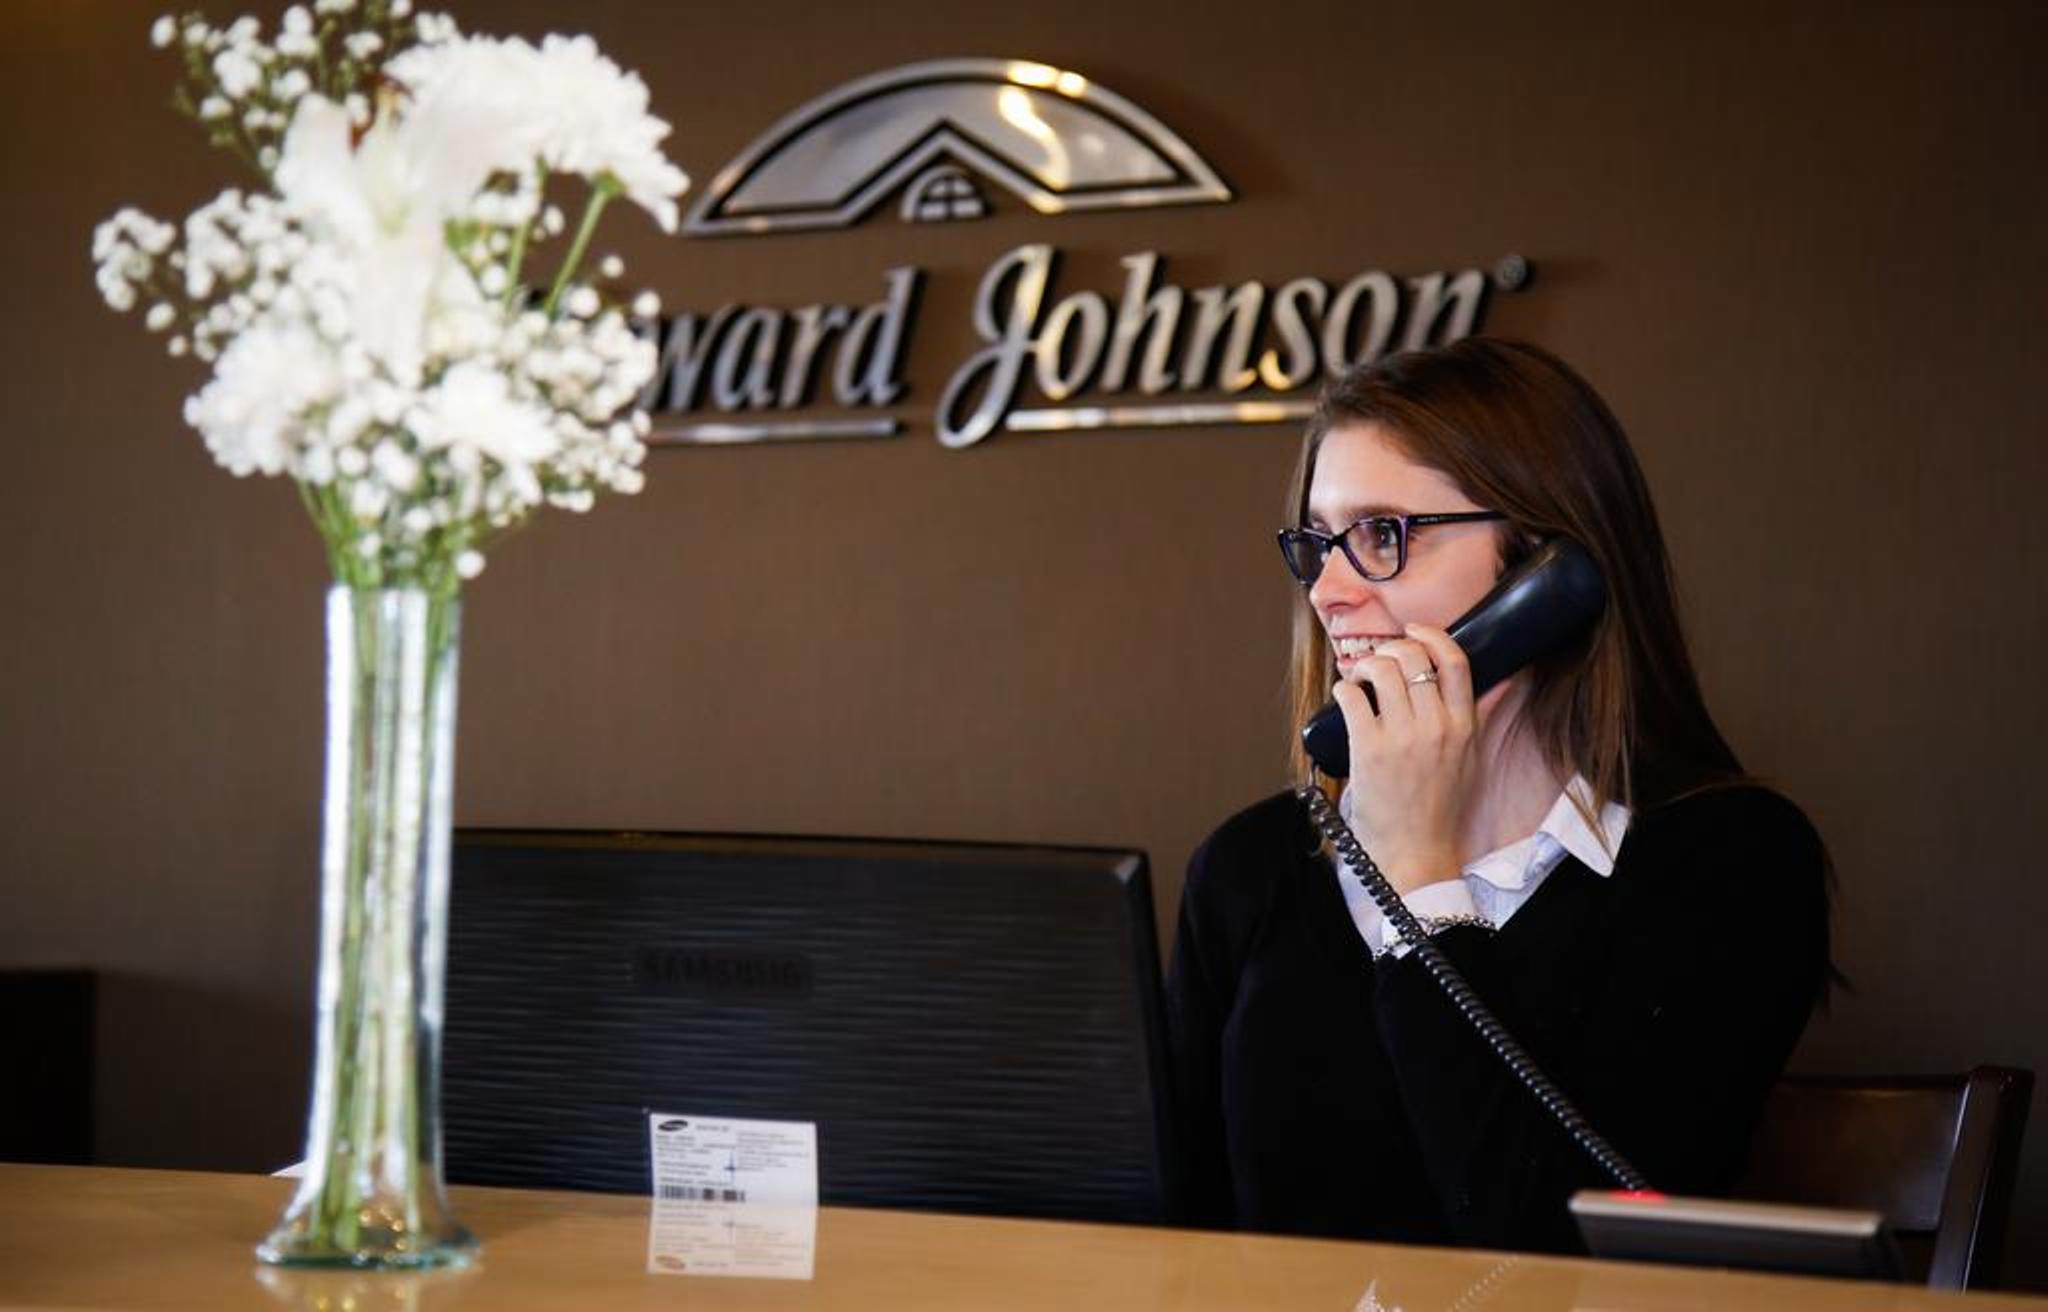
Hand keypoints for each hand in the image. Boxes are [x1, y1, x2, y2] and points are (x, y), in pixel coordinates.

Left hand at [1331, 623, 1479, 893]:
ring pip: (1381, 669)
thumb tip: (1504, 680)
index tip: (1414, 630)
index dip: (1432, 635)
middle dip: (1391, 649)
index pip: (1455, 661)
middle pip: (1412, 657)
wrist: (1417, 851)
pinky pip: (1352, 696)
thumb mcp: (1472, 758)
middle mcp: (1435, 726)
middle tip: (1380, 660)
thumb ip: (1482, 714)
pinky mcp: (1369, 749)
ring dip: (1365, 665)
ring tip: (1361, 678)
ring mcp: (1401, 737)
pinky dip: (1345, 687)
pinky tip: (1346, 695)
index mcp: (1463, 725)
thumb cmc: (1442, 806)